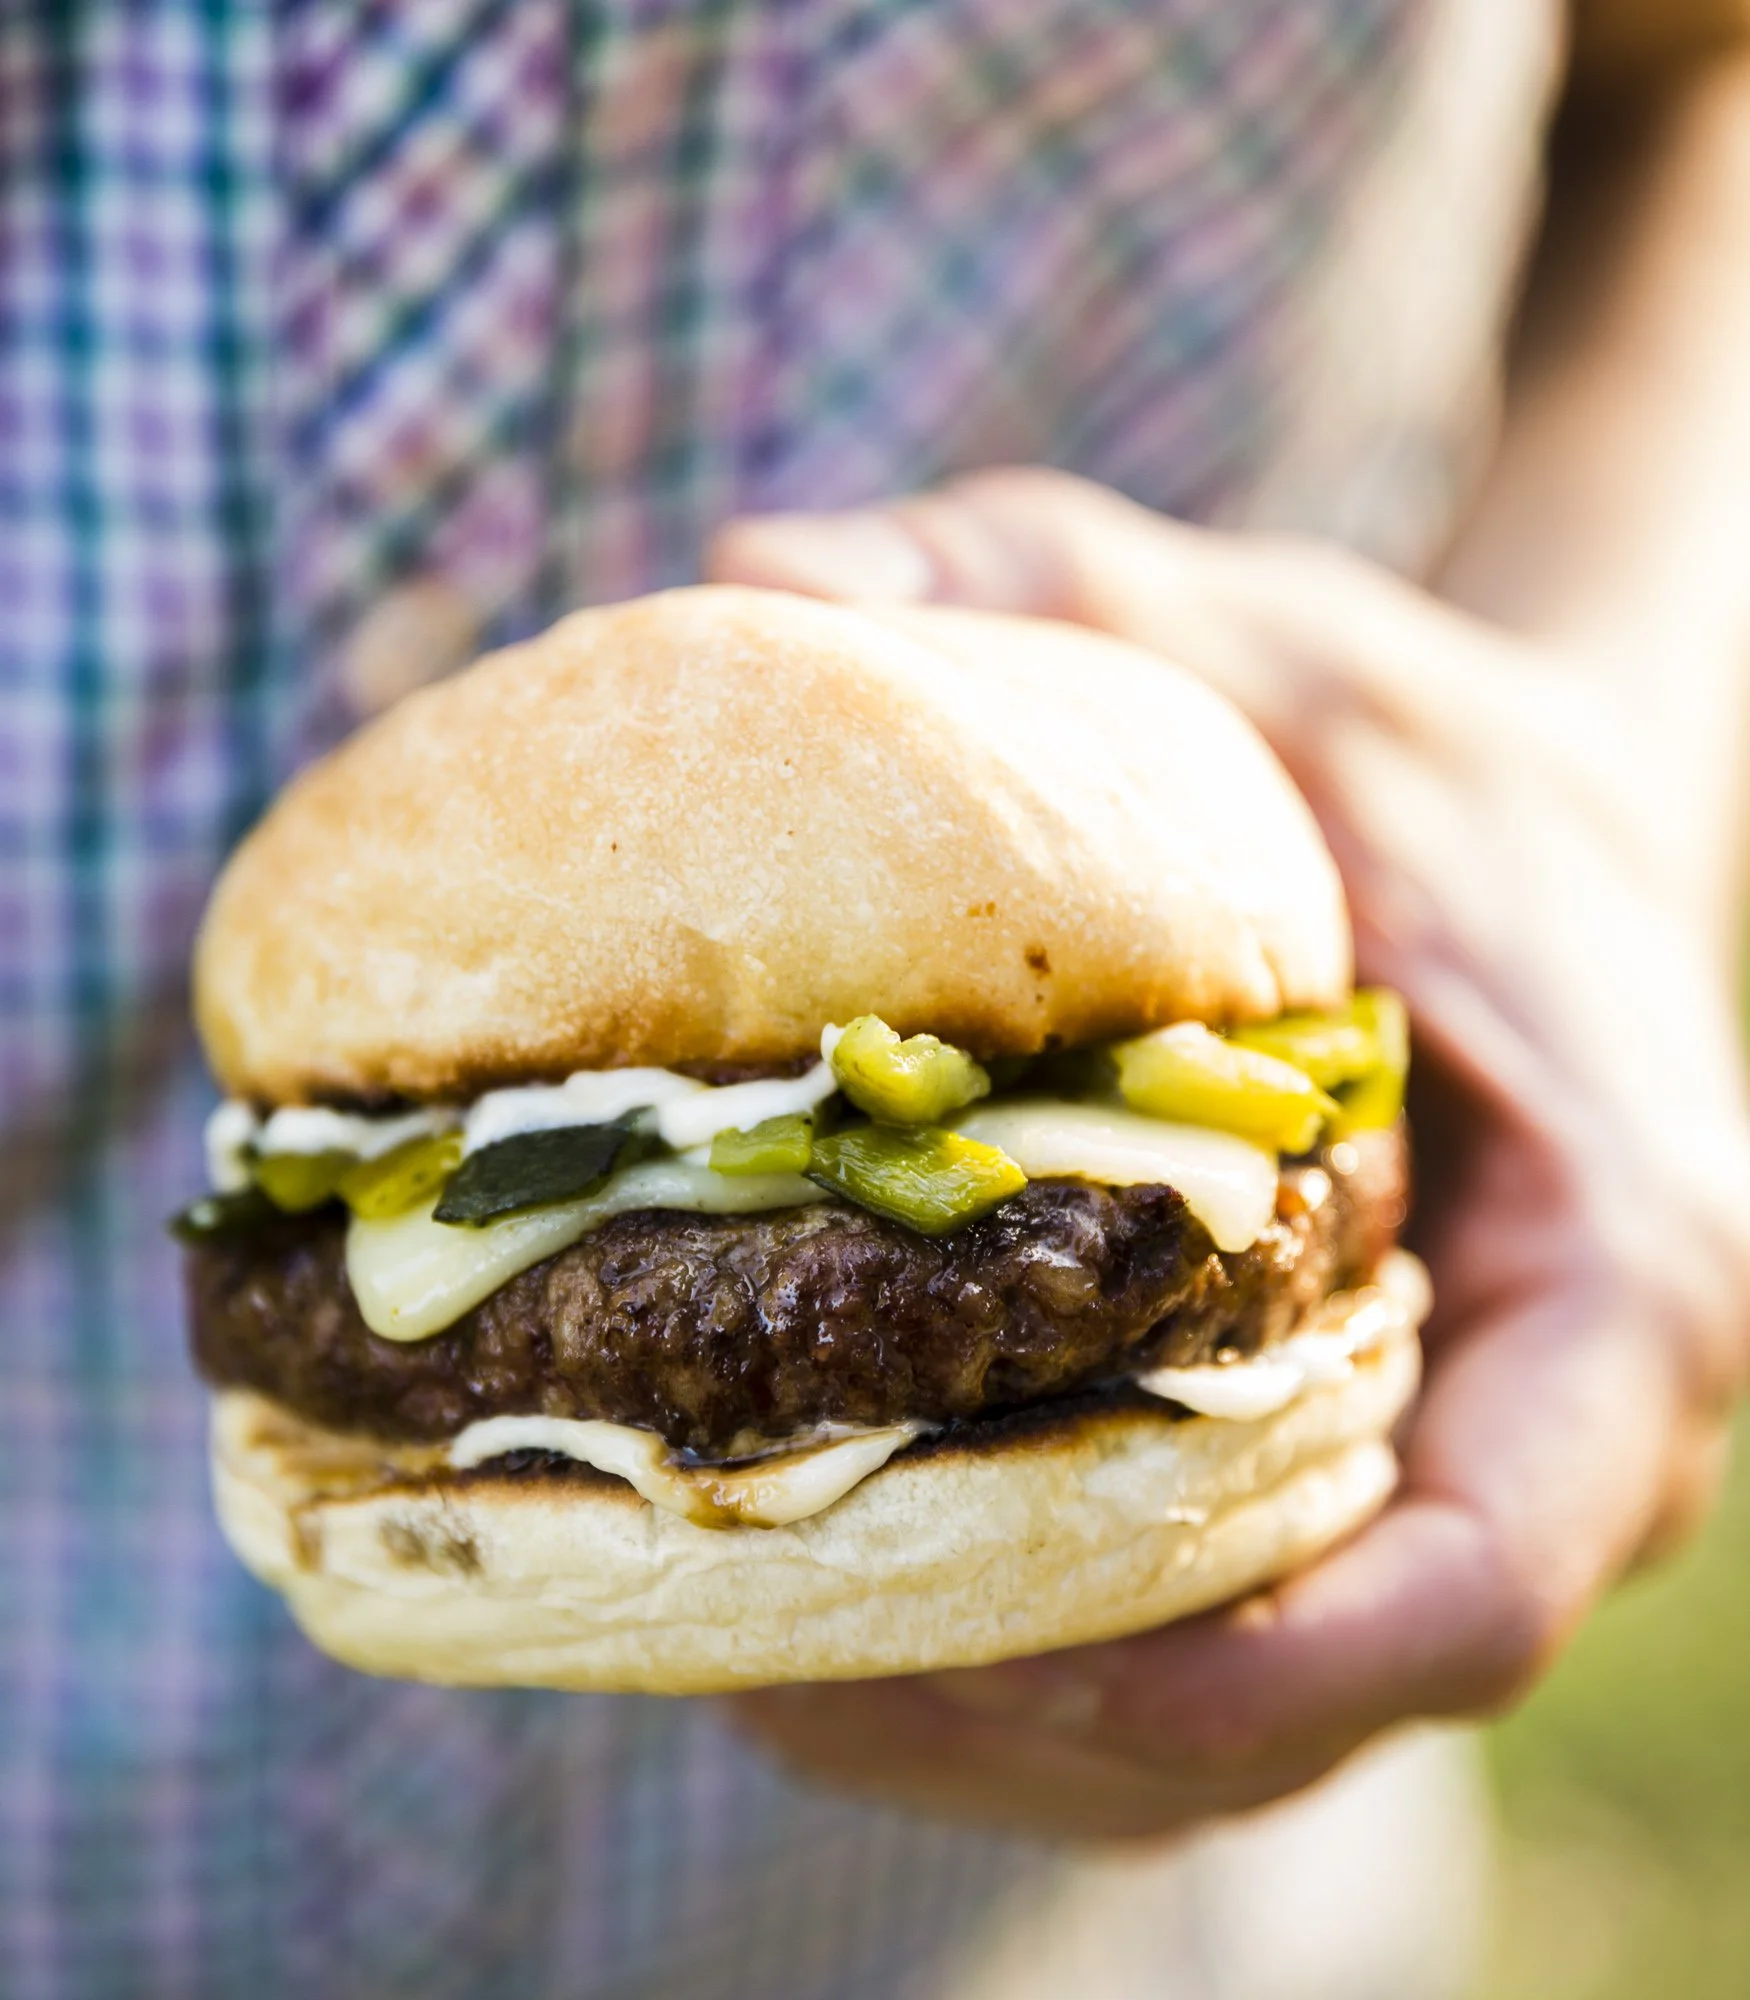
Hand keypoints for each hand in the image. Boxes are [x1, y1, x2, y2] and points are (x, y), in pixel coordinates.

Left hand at [705, 469, 1749, 1840]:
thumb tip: (747, 580)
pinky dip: (1019, 1666)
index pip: (1459, 1594)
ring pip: (1225, 1727)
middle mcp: (1554, 1444)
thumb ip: (1030, 582)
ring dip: (989, 1728)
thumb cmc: (1419, 747)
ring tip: (734, 1653)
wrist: (1534, 828)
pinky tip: (825, 1589)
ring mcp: (1452, 1484)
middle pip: (1288, 1713)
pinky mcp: (1356, 1477)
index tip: (938, 1637)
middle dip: (1021, 1723)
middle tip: (748, 1662)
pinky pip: (1195, 1647)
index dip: (1212, 1678)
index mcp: (1616, 1283)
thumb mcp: (1256, 627)